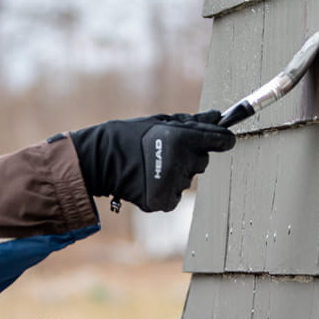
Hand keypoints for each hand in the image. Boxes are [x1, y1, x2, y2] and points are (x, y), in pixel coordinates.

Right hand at [64, 111, 234, 211]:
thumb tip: (217, 117)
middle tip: (164, 152)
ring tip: (150, 167)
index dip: (221, 139)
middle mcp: (182, 162)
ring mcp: (174, 184)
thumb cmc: (125, 137)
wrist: (96, 162)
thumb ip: (191, 123)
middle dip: (189, 156)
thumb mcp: (158, 123)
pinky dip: (164, 190)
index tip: (219, 139)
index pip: (222, 140)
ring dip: (174, 173)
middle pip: (202, 161)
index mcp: (183, 140)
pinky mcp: (163, 201)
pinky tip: (147, 181)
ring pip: (186, 178)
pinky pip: (174, 195)